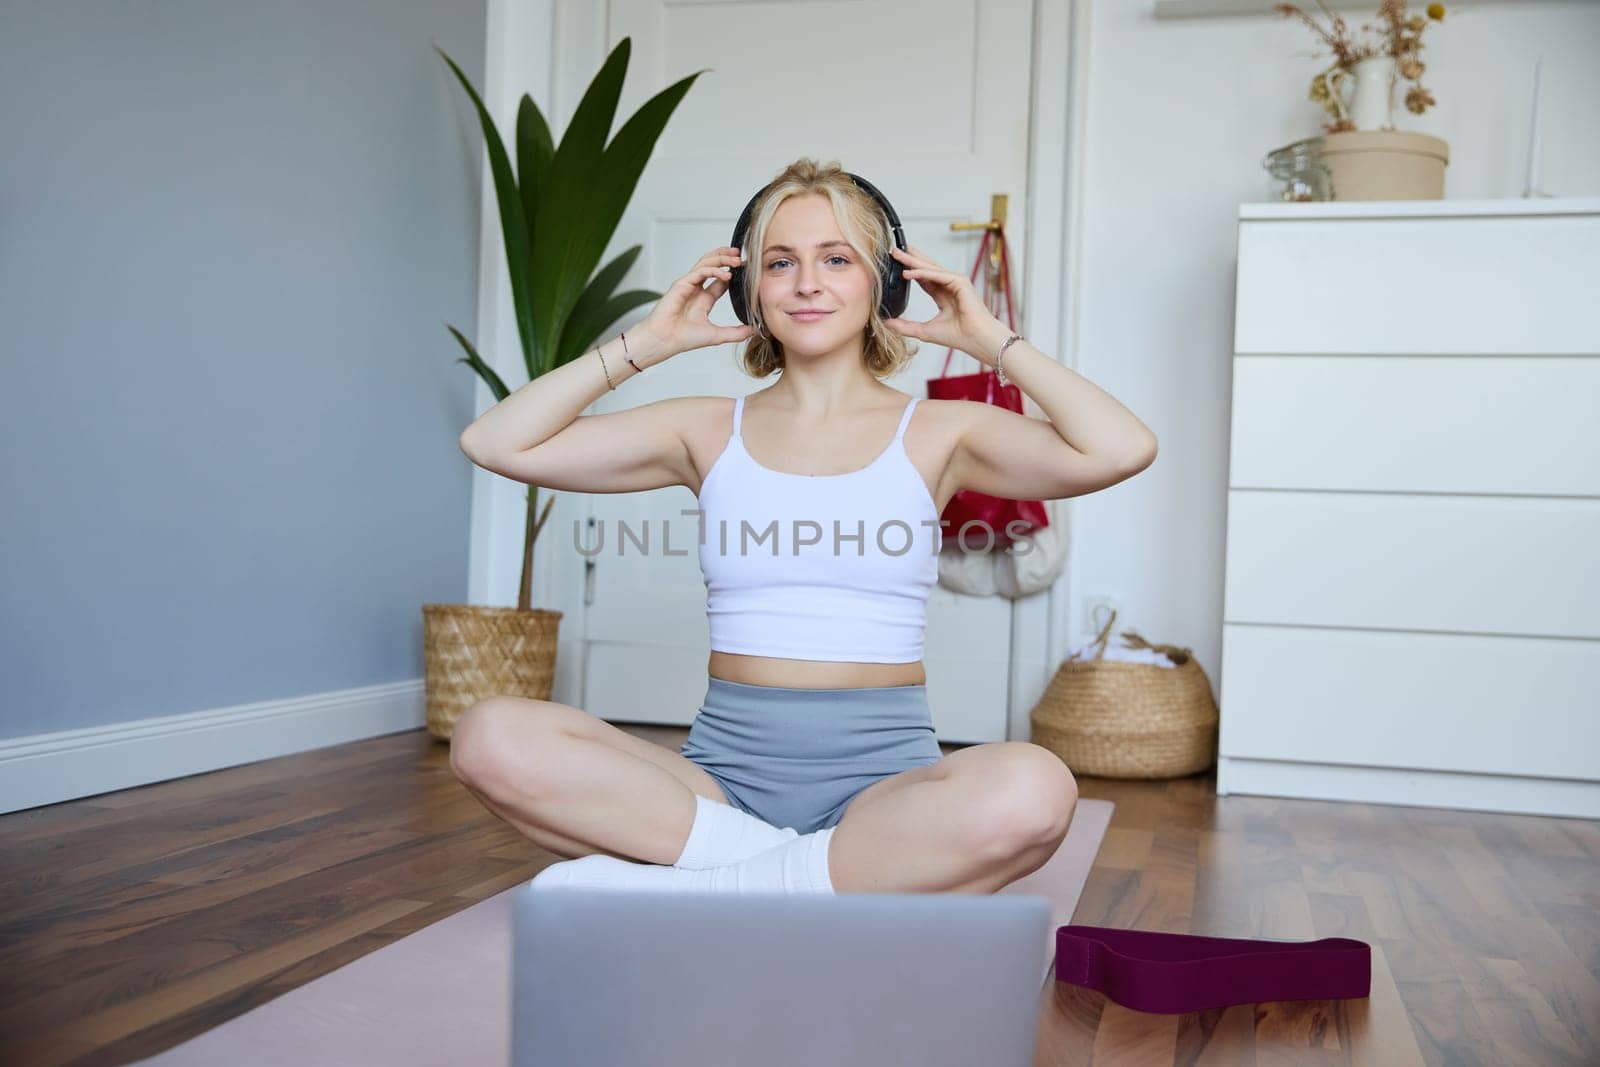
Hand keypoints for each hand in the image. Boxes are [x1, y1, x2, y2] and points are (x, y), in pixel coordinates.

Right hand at [637, 246, 756, 357]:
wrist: (665, 341)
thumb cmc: (683, 339)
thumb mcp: (717, 336)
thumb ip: (735, 333)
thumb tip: (754, 331)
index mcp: (704, 299)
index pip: (721, 280)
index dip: (734, 273)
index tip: (748, 270)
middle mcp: (696, 289)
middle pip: (713, 265)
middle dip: (727, 258)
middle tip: (742, 256)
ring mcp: (688, 285)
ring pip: (706, 263)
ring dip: (722, 259)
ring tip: (737, 260)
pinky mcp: (681, 284)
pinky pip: (699, 272)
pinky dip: (713, 270)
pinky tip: (726, 274)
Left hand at [882, 245, 1002, 357]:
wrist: (976, 339)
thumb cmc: (959, 336)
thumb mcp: (925, 331)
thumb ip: (906, 327)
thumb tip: (887, 323)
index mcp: (944, 296)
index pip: (924, 279)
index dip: (910, 271)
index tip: (895, 265)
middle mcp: (950, 286)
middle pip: (925, 269)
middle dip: (909, 259)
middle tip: (894, 250)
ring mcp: (956, 282)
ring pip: (930, 268)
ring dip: (913, 260)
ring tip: (897, 253)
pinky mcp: (960, 281)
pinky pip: (936, 274)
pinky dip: (921, 273)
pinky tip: (907, 272)